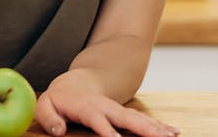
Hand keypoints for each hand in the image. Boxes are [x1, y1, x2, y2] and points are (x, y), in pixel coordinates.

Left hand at [35, 80, 177, 136]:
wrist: (74, 85)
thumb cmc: (58, 100)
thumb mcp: (45, 106)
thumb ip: (49, 119)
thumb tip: (58, 131)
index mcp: (85, 106)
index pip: (96, 119)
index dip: (106, 129)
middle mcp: (105, 107)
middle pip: (125, 117)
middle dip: (142, 128)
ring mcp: (116, 109)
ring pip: (137, 118)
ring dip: (154, 127)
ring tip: (172, 135)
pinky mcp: (124, 115)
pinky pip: (142, 120)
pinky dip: (158, 125)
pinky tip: (172, 131)